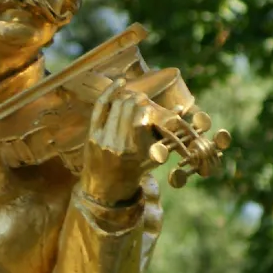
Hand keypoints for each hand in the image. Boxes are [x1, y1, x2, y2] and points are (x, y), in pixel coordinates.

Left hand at [80, 78, 155, 205]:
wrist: (106, 189)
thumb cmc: (134, 172)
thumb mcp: (153, 158)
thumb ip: (167, 136)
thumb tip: (181, 108)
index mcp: (132, 149)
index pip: (140, 117)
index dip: (147, 107)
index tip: (151, 106)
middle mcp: (116, 142)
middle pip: (128, 107)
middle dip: (138, 99)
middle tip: (144, 99)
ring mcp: (101, 137)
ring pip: (115, 105)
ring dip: (127, 96)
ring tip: (134, 96)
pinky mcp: (92, 133)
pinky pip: (100, 108)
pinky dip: (109, 93)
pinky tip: (120, 82)